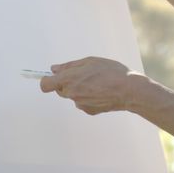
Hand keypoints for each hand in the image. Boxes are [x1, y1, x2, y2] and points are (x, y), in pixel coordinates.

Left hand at [39, 57, 153, 115]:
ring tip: (95, 82)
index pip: (45, 85)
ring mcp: (80, 104)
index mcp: (68, 80)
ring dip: (78, 90)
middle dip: (66, 83)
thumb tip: (54, 69)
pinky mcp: (89, 111)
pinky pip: (83, 103)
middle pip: (60, 89)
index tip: (52, 77)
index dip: (47, 80)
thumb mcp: (89, 61)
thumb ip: (68, 66)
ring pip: (72, 96)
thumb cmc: (110, 71)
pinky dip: (88, 97)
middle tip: (82, 75)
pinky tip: (100, 92)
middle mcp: (71, 94)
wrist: (129, 90)